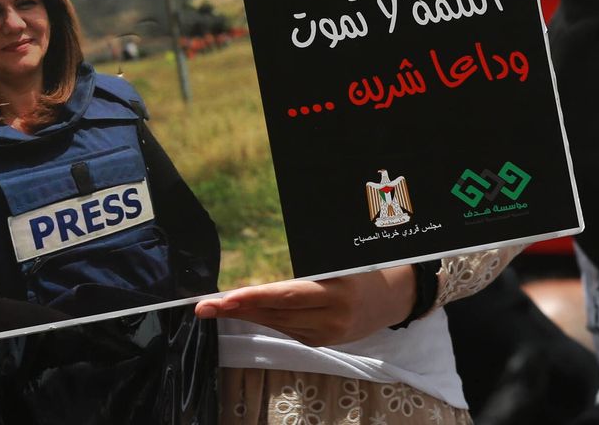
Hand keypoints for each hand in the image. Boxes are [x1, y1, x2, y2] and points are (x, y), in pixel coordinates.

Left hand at [192, 267, 415, 345]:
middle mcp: (331, 317)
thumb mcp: (343, 258)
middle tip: (203, 306)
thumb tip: (274, 263)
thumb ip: (312, 262)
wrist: (395, 298)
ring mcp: (327, 333)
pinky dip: (265, 318)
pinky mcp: (322, 341)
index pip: (286, 295)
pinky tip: (246, 310)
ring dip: (246, 314)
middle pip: (275, 313)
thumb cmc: (366, 267)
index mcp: (337, 290)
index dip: (254, 297)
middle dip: (237, 309)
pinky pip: (287, 329)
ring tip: (215, 307)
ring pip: (277, 323)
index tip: (226, 298)